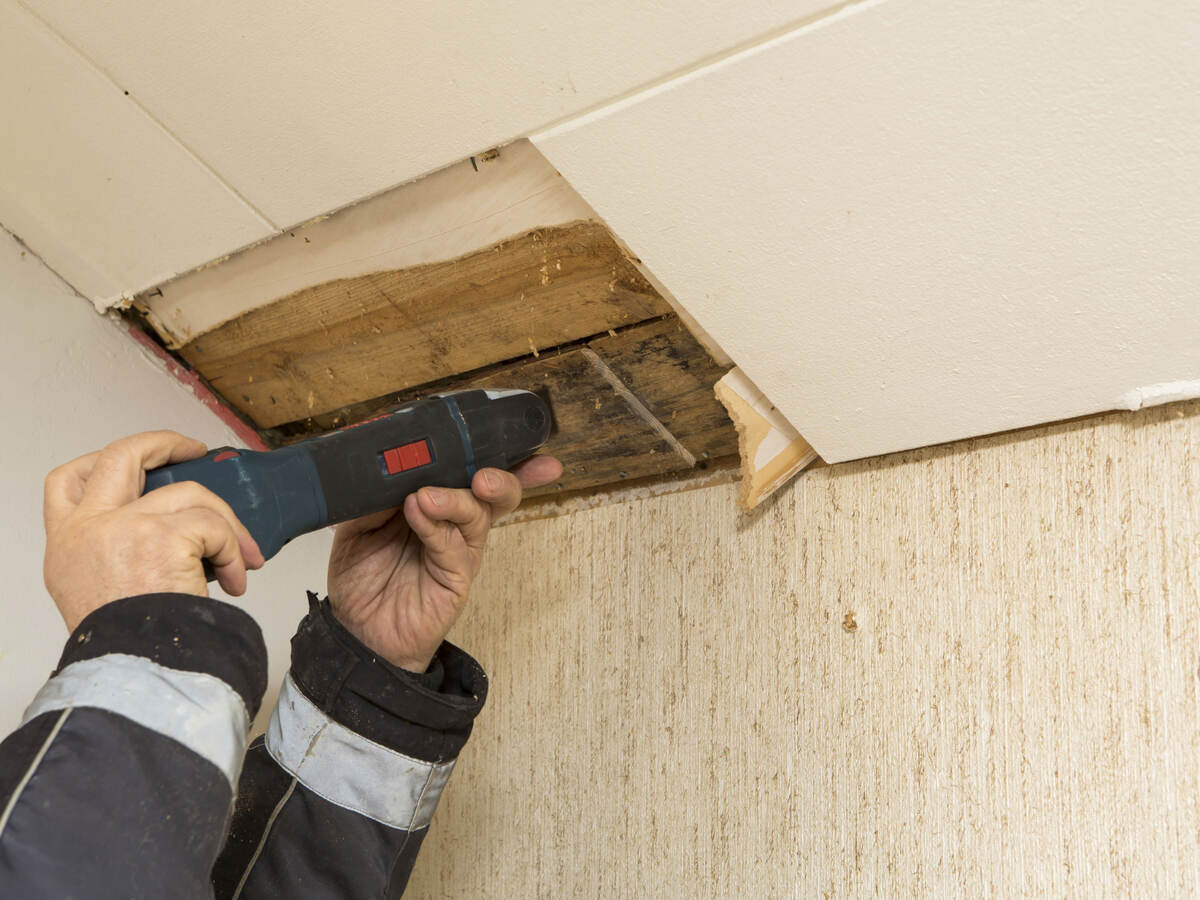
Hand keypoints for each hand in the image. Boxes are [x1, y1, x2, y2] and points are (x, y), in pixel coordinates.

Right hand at [43, 431, 264, 630]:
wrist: (137, 672)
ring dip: (226, 523)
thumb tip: (168, 532)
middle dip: (163, 442)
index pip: (67, 481)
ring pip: (189, 493)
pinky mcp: (162, 537)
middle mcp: (87, 529)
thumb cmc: (129, 644)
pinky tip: (235, 579)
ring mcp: (123, 527)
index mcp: (67, 544)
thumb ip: (112, 554)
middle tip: (194, 450)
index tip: (143, 460)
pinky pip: (215, 527)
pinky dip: (236, 550)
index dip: (104, 459)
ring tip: (240, 559)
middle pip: (121, 455)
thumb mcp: (92, 593)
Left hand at [327, 456, 561, 671]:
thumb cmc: (364, 577)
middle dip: (502, 473)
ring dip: (456, 498)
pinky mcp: (455, 579)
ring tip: (426, 496)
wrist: (357, 631)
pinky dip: (437, 527)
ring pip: (478, 513)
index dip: (495, 452)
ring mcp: (459, 550)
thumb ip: (371, 496)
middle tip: (481, 470)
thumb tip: (381, 467)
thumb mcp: (356, 525)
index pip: (470, 470)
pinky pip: (454, 547)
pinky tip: (419, 513)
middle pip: (496, 490)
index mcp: (438, 502)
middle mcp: (455, 523)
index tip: (506, 431)